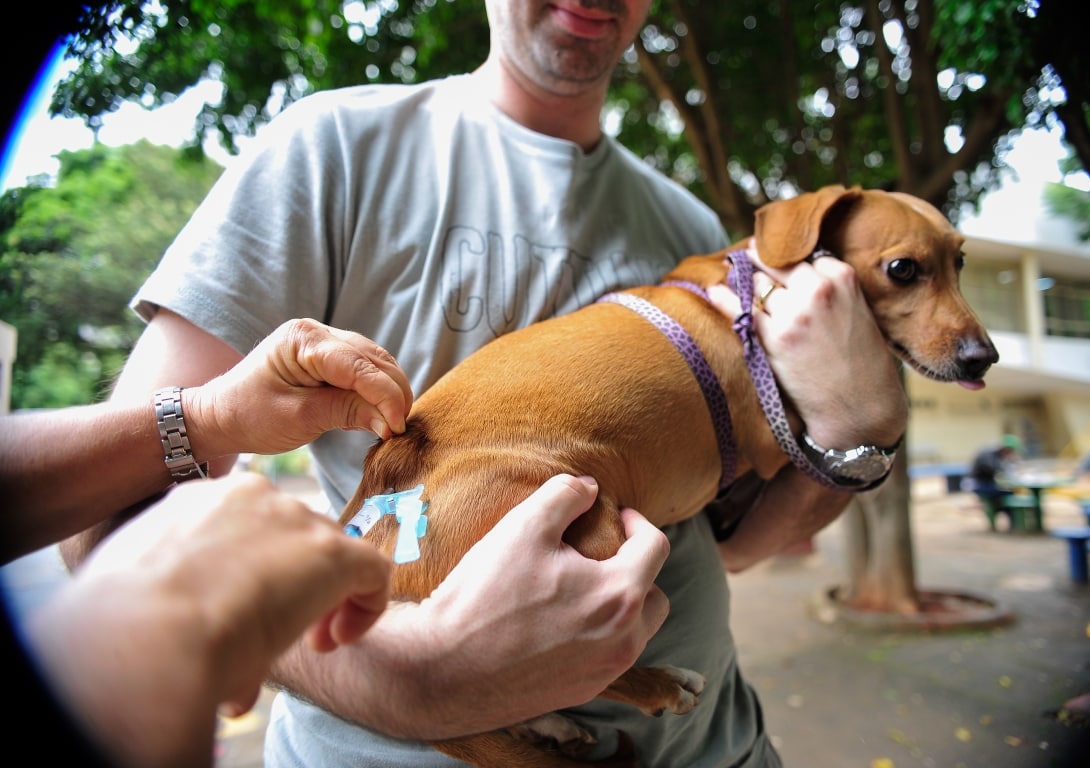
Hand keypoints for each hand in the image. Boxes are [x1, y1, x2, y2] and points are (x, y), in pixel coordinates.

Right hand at [29, 473, 391, 767]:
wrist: (148, 630)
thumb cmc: (131, 622)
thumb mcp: (154, 592)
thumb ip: (190, 596)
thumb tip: (210, 629)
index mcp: (199, 500)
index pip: (250, 525)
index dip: (258, 570)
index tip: (245, 610)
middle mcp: (253, 497)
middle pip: (294, 538)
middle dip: (294, 585)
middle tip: (279, 633)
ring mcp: (295, 519)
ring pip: (331, 554)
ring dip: (326, 599)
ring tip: (310, 643)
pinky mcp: (333, 552)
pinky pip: (373, 572)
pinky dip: (366, 607)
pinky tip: (335, 641)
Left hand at [188, 317, 413, 457]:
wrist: (221, 415)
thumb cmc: (250, 416)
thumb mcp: (299, 418)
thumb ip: (346, 413)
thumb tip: (391, 423)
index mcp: (304, 340)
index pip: (359, 365)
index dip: (385, 395)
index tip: (398, 426)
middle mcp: (318, 332)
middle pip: (374, 359)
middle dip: (393, 393)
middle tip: (400, 429)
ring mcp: (324, 341)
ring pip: (375, 362)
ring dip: (389, 391)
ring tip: (392, 424)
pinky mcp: (329, 357)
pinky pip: (365, 369)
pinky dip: (377, 391)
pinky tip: (378, 413)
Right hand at [419, 475, 670, 722]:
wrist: (442, 670)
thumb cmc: (484, 595)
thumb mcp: (523, 526)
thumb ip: (564, 496)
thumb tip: (589, 488)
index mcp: (619, 596)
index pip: (655, 548)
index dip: (637, 522)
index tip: (614, 515)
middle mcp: (623, 641)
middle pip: (655, 596)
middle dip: (636, 570)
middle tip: (602, 554)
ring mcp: (604, 673)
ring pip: (635, 631)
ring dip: (620, 605)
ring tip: (581, 588)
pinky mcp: (580, 693)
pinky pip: (607, 657)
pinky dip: (597, 635)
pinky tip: (559, 622)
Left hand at [707, 246, 905, 448]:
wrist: (860, 408)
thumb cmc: (861, 363)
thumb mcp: (858, 312)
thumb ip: (831, 288)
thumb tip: (796, 270)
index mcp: (842, 278)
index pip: (804, 255)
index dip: (788, 261)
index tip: (774, 259)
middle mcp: (817, 291)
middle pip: (777, 264)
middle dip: (761, 262)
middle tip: (746, 258)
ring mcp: (794, 314)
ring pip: (758, 284)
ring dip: (745, 282)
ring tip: (734, 276)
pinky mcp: (774, 339)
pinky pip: (741, 310)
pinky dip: (725, 298)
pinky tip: (715, 291)